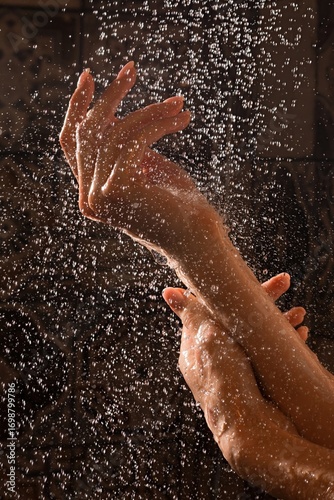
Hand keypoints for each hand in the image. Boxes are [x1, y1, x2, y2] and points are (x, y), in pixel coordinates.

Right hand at [60, 62, 213, 250]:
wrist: (199, 236)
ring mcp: (100, 196)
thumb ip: (125, 145)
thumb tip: (111, 113)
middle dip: (110, 96)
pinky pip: (135, 140)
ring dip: (150, 111)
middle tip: (131, 69)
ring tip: (178, 104)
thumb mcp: (147, 166)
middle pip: (88, 132)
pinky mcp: (119, 189)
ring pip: (115, 132)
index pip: (72, 144)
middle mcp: (89, 198)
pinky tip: (181, 119)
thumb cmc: (179, 203)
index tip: (88, 77)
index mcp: (92, 192)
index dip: (76, 108)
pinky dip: (158, 123)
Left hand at [163, 272, 307, 430]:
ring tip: (299, 314)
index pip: (211, 310)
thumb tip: (168, 293)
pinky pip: (267, 357)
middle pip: (235, 321)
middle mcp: (212, 359)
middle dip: (261, 303)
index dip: (231, 294)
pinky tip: (299, 335)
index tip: (251, 282)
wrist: (251, 432)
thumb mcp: (207, 340)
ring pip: (254, 338)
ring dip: (276, 322)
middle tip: (284, 283)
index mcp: (195, 347)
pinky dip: (281, 344)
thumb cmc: (227, 384)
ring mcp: (233, 373)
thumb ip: (192, 313)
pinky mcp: (252, 384)